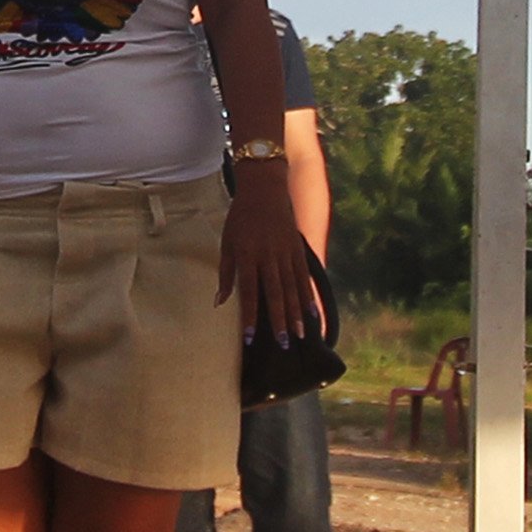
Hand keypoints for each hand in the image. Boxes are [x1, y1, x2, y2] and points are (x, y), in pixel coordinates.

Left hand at [217, 164, 323, 336]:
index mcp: (247, 255)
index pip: (248, 292)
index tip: (251, 337)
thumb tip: (219, 302)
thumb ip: (226, 273)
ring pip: (292, 288)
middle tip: (284, 343)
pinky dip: (308, 294)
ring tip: (301, 334)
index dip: (250, 316)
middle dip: (279, 320)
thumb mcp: (226, 242)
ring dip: (297, 313)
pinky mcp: (298, 248)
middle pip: (275, 293)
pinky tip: (312, 311)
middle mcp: (268, 256)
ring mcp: (286, 252)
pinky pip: (303, 276)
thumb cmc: (240, 217)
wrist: (264, 188)